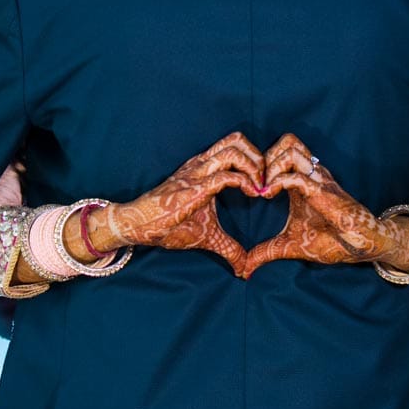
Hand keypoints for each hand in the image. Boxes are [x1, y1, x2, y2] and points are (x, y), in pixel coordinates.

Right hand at [78, 131, 264, 276]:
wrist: (140, 225)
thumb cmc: (170, 226)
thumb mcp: (207, 237)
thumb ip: (228, 248)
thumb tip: (243, 269)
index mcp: (205, 167)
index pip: (236, 145)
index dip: (256, 159)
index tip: (267, 183)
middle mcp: (202, 164)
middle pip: (237, 139)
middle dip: (259, 157)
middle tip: (268, 180)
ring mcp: (197, 173)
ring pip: (233, 151)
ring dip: (255, 167)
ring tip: (261, 187)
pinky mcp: (195, 187)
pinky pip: (225, 175)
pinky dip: (245, 182)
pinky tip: (253, 195)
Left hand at [241, 133, 408, 279]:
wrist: (360, 245)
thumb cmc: (331, 241)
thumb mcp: (290, 246)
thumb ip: (266, 252)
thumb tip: (245, 270)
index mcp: (301, 181)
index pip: (280, 151)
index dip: (260, 164)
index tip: (249, 189)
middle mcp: (310, 174)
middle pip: (287, 140)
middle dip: (265, 158)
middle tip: (255, 183)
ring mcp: (317, 179)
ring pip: (291, 149)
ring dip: (271, 166)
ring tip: (263, 189)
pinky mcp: (322, 191)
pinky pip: (298, 175)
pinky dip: (278, 181)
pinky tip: (268, 195)